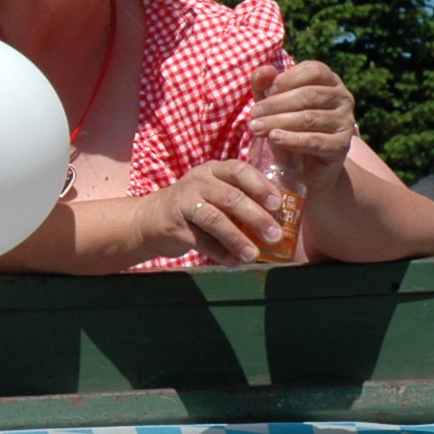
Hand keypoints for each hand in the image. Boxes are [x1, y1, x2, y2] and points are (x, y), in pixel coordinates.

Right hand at [143, 160, 286, 264]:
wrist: (152, 217)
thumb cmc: (197, 205)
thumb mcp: (215, 192)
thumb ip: (241, 199)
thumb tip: (282, 223)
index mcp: (214, 170)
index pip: (239, 170)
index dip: (260, 186)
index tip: (279, 205)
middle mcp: (198, 182)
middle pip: (230, 197)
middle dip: (256, 217)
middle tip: (276, 236)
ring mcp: (183, 202)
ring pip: (215, 219)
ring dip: (238, 238)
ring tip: (254, 255)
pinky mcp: (174, 226)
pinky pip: (201, 240)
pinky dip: (220, 252)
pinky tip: (235, 262)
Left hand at [249, 60, 357, 194]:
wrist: (304, 165)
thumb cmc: (287, 125)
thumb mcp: (272, 102)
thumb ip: (265, 84)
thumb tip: (265, 69)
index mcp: (330, 81)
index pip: (313, 71)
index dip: (287, 79)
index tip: (265, 93)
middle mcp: (343, 98)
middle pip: (309, 95)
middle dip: (276, 104)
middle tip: (253, 114)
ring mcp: (345, 122)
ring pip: (309, 118)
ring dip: (278, 122)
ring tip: (255, 128)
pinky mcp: (342, 145)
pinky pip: (315, 141)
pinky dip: (291, 139)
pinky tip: (274, 138)